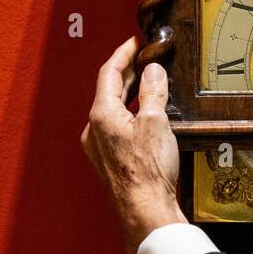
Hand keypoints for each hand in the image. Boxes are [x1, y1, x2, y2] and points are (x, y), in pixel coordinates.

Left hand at [81, 37, 187, 253]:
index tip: (135, 43)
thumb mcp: (157, 122)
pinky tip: (147, 119)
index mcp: (102, 114)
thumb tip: (154, 71)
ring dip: (131, 95)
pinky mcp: (109, 161)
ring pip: (113, 110)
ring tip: (149, 85)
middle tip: (145, 60)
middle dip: (128, 73)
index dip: (123, 53)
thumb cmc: (147, 173)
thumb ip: (154, 92)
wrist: (144, 211)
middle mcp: (95, 129)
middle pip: (110, 91)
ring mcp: (99, 147)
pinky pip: (117, 128)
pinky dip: (131, 115)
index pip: (109, 72)